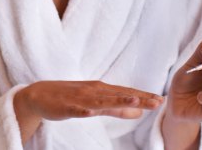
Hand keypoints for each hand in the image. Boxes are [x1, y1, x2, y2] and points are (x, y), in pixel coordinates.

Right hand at [12, 80, 163, 142]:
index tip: (161, 100)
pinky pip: (78, 109)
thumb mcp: (98, 103)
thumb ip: (118, 108)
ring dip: (118, 100)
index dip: (144, 96)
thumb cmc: (71, 98)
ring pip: (102, 101)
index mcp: (102, 89)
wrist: (40, 95)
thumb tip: (139, 112)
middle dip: (139, 97)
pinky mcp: (68, 107)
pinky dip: (85, 109)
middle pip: (120, 95)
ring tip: (134, 100)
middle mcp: (94, 91)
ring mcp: (81, 98)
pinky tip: (92, 111)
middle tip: (157, 101)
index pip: (127, 92)